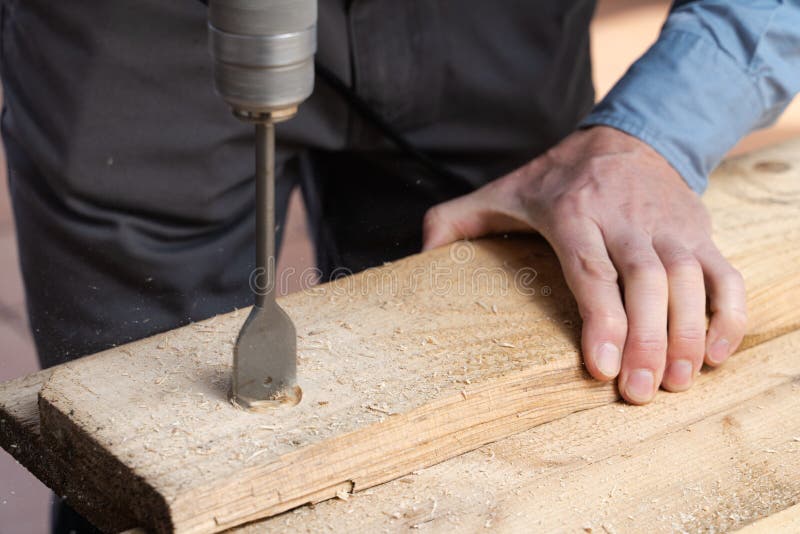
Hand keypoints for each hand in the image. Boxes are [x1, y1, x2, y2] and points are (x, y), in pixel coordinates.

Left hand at [422, 126, 746, 403]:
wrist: (630, 135)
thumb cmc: (557, 177)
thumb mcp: (500, 189)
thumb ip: (454, 220)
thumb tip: (420, 258)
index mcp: (574, 212)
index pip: (591, 269)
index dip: (601, 319)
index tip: (604, 367)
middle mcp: (626, 220)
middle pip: (644, 282)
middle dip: (648, 340)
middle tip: (639, 394)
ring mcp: (668, 227)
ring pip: (687, 281)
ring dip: (689, 335)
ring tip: (677, 382)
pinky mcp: (698, 233)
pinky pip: (723, 275)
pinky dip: (728, 315)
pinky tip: (718, 354)